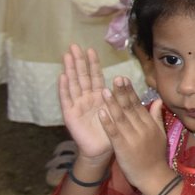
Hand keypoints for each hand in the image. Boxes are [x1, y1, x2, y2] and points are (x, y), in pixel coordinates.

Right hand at [58, 45, 112, 162]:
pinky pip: (67, 99)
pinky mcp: (70, 115)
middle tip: (74, 45)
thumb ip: (123, 96)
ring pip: (73, 84)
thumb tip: (131, 83)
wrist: (102, 149)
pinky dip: (64, 88)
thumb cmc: (111, 129)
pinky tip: (62, 76)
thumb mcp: (119, 110)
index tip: (91, 49)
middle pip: (82, 76)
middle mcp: (87, 98)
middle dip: (78, 61)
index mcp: (99, 96)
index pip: (95, 76)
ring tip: (67, 56)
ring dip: (70, 70)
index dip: (93, 64)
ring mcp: (77, 105)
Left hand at [97, 78, 168, 189]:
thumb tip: (158, 100)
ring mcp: (132, 138)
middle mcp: (142, 128)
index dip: (130, 91)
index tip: (123, 78)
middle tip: (115, 78)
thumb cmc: (155, 156)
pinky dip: (108, 122)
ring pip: (121, 118)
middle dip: (122, 92)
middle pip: (130, 108)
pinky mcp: (123, 147)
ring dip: (112, 103)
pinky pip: (114, 132)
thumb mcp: (160, 134)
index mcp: (150, 124)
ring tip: (104, 90)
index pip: (138, 105)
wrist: (154, 177)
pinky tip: (101, 112)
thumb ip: (157, 117)